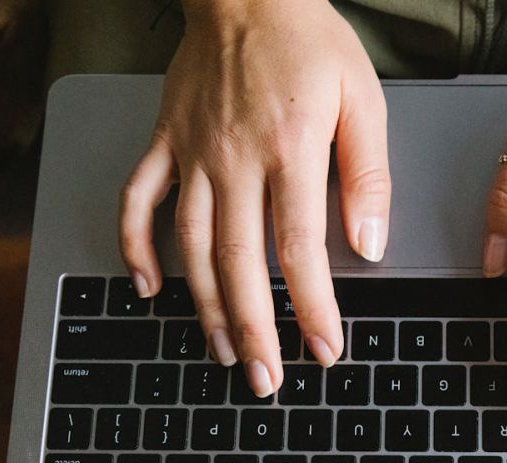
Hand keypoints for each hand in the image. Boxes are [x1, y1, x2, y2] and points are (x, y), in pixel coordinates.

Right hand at [119, 0, 389, 396]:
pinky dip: (136, 247)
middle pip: (240, 263)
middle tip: (267, 378)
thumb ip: (368, 175)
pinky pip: (138, 200)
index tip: (323, 349)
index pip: (301, 250)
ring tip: (225, 350)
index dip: (312, 308)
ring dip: (206, 306)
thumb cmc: (309, 41)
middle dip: (255, 328)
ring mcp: (192, 152)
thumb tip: (370, 243)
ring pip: (191, 246)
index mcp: (290, 149)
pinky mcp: (164, 142)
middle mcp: (235, 159)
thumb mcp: (362, 99)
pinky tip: (149, 286)